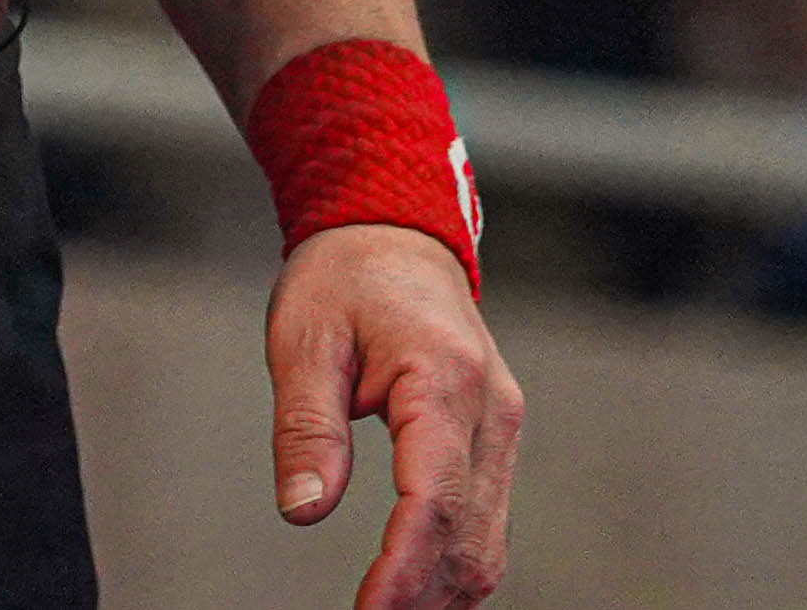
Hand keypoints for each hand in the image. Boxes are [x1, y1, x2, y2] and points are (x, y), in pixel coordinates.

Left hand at [269, 223, 520, 608]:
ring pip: (488, 540)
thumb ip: (307, 428)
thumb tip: (304, 511)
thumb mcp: (303, 339)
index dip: (403, 569)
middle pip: (470, 534)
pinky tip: (417, 593)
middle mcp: (491, 409)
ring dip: (443, 592)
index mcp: (444, 379)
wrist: (392, 232)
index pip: (435, 499)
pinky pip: (487, 521)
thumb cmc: (344, 277)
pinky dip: (456, 565)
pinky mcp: (497, 437)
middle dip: (422, 596)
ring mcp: (503, 425)